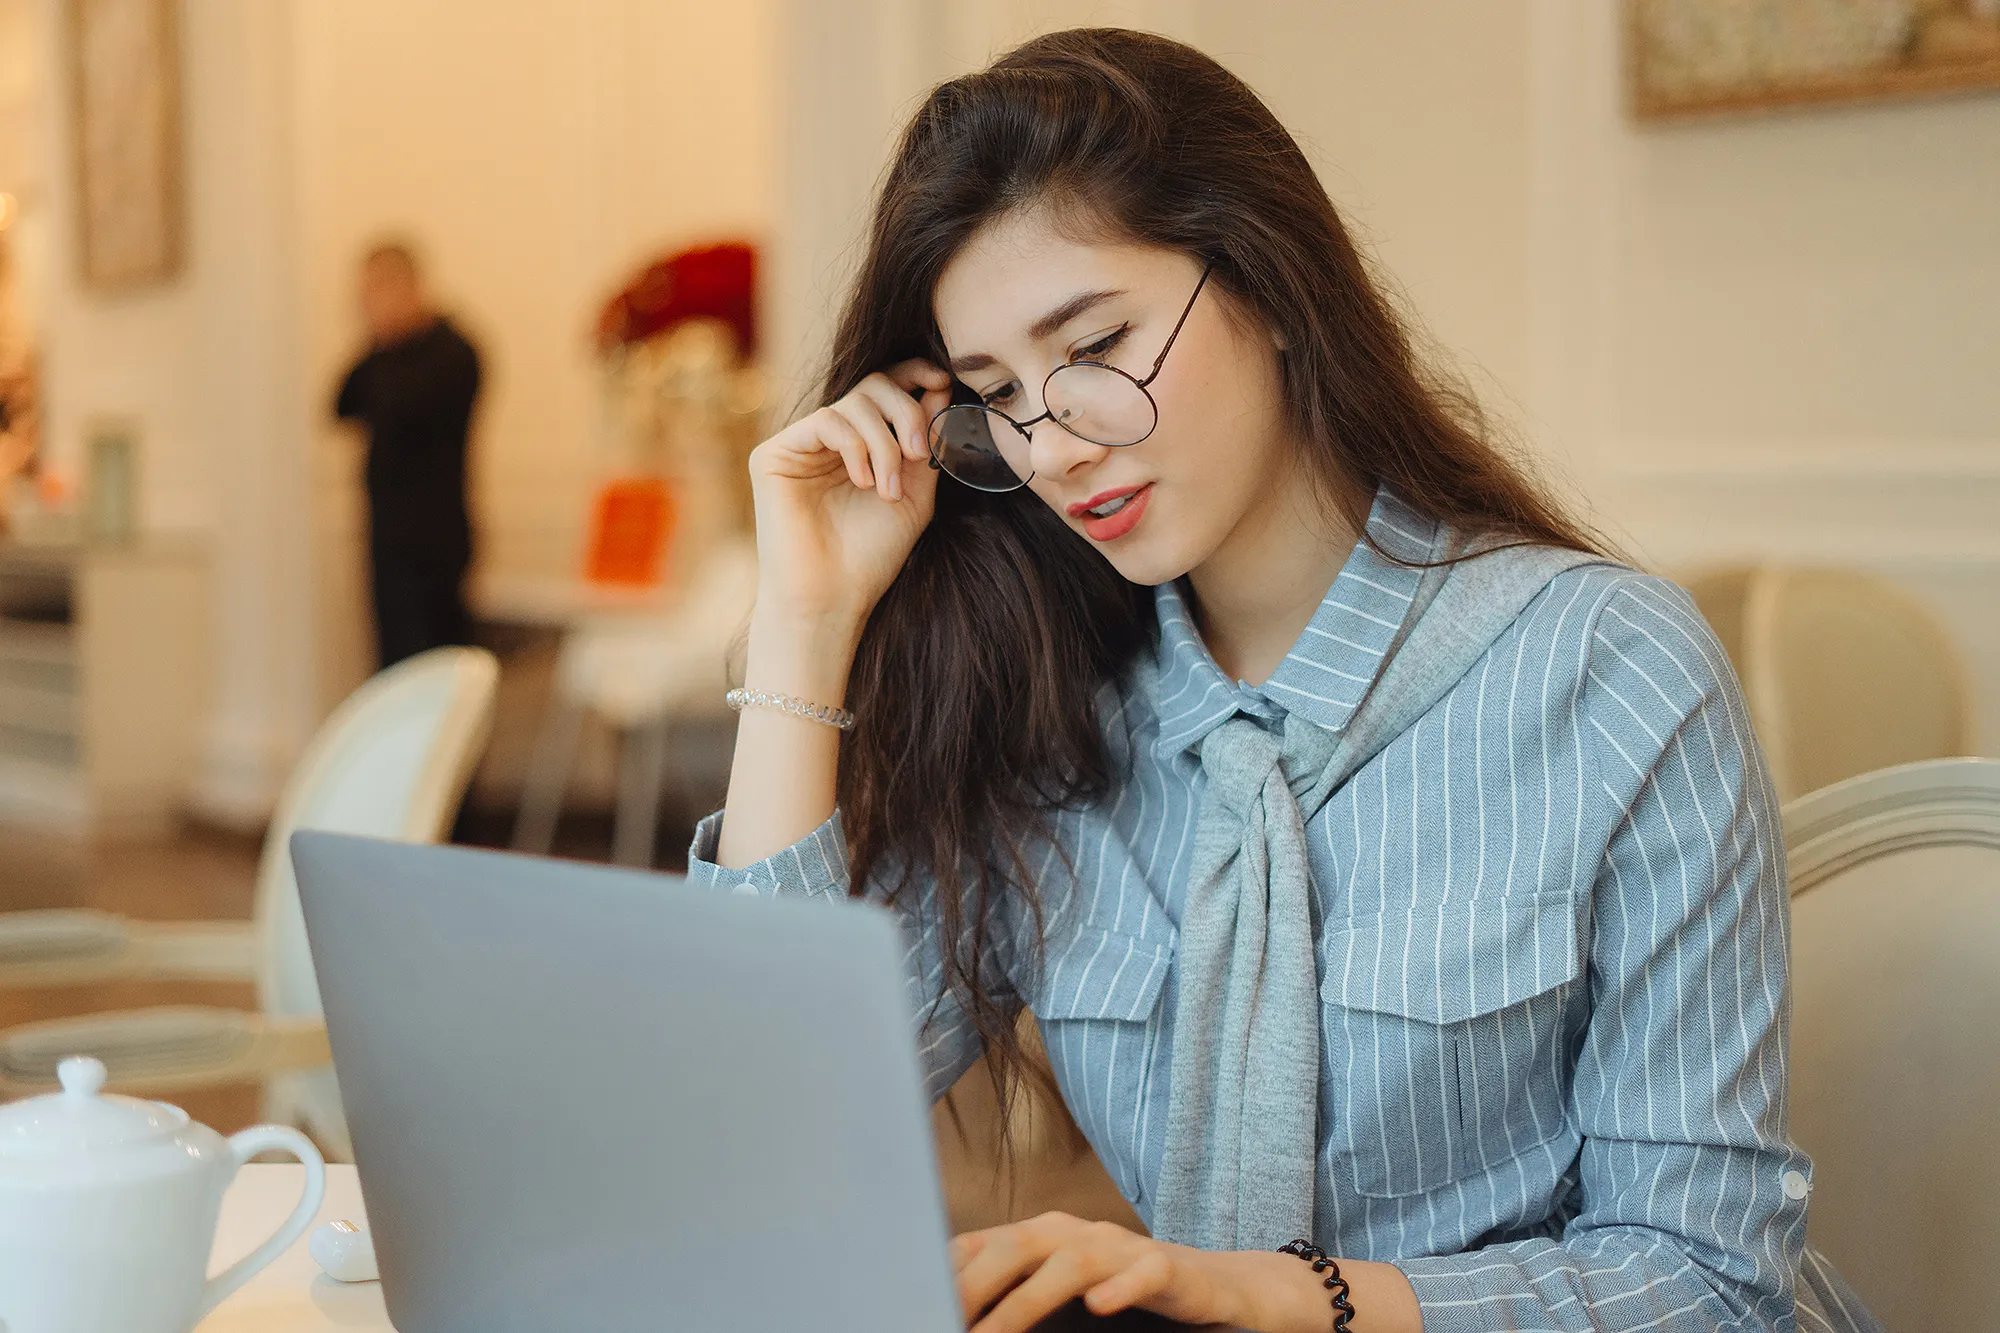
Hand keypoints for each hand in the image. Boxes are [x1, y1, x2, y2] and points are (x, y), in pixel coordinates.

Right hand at [746, 358, 952, 636]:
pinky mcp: (774, 454)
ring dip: (885, 444)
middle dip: (906, 413)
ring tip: (888, 491)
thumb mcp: (915, 494)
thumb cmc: (871, 556)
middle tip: (920, 455)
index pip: (886, 389)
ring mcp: (800, 445)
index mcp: (861, 445)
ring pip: (854, 402)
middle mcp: (828, 439)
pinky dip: (854, 446)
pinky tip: (863, 483)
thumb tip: (940, 389)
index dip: (914, 374)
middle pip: (873, 385)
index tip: (943, 383)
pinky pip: (826, 421)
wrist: (832, 599)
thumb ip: (926, 443)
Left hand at [953, 1213, 1247, 1332]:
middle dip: (971, 1284)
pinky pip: (1143, 1272)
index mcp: (1041, 1236)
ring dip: (1026, 1301)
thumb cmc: (1118, 1290)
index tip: (908, 1301)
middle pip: (1014, 1245)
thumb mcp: (1056, 1290)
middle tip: (937, 1317)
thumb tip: (952, 1312)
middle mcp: (1075, 1233)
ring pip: (1069, 1262)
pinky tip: (1098, 1307)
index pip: (981, 1243)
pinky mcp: (1166, 1268)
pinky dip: (1119, 1287)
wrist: (1209, 1286)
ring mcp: (1120, 1247)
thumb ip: (1010, 1297)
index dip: (943, 1271)